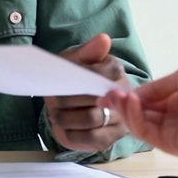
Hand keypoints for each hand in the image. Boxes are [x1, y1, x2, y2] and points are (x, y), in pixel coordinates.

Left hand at [44, 34, 130, 150]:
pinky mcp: (111, 138)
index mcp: (115, 70)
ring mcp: (120, 117)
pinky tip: (66, 126)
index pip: (99, 74)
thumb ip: (87, 51)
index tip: (61, 81)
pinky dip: (72, 132)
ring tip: (58, 112)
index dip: (76, 80)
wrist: (71, 103)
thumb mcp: (74, 60)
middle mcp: (123, 94)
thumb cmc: (73, 77)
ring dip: (66, 117)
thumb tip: (104, 39)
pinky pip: (91, 138)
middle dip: (66, 100)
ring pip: (90, 119)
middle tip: (54, 99)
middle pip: (92, 99)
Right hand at [100, 63, 177, 156]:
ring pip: (141, 124)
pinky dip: (135, 118)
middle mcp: (175, 117)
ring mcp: (173, 132)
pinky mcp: (171, 146)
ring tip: (117, 98)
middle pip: (142, 114)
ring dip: (126, 110)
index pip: (149, 101)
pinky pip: (147, 133)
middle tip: (106, 97)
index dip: (130, 96)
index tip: (110, 92)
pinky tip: (131, 103)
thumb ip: (157, 86)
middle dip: (122, 104)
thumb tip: (136, 96)